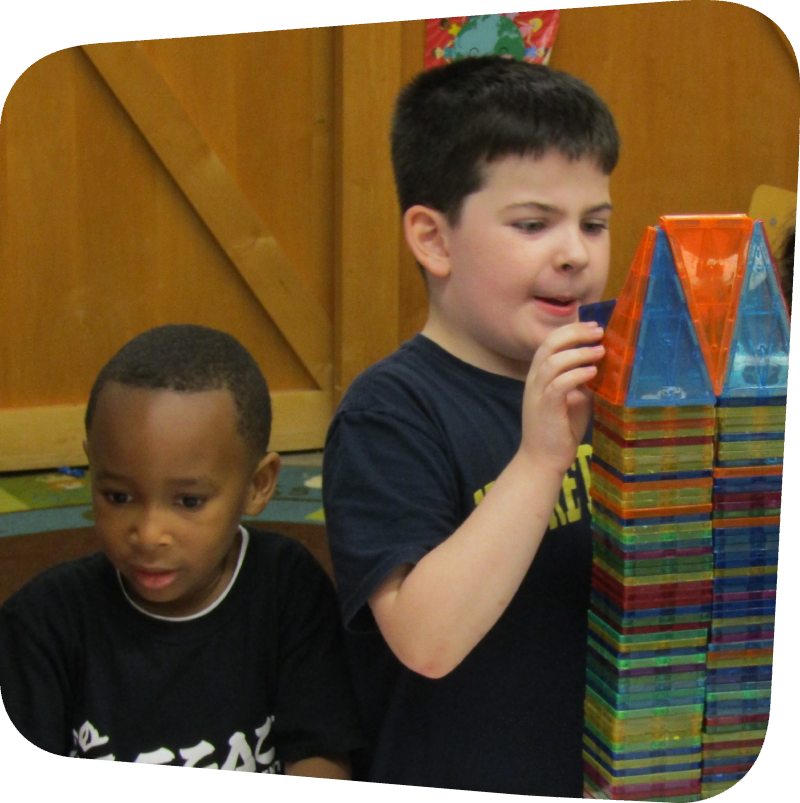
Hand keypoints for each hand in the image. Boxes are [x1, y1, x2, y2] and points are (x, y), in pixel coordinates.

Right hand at [520, 322, 603, 473]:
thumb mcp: (575, 400)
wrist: (542, 460)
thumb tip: (603, 365)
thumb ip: (583, 382)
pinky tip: (592, 372)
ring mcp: (538, 394)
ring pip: (553, 361)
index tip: (593, 326)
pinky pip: (558, 384)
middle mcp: (535, 380)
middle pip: (549, 344)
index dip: (571, 330)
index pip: (550, 342)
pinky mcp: (545, 408)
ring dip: (579, 353)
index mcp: (540, 375)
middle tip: (598, 332)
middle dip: (574, 334)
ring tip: (600, 352)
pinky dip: (576, 374)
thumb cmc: (560, 431)